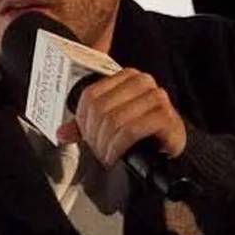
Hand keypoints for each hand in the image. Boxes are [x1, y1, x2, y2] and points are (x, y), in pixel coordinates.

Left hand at [61, 69, 187, 166]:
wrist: (173, 144)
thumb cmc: (144, 132)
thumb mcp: (112, 124)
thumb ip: (86, 126)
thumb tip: (62, 133)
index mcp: (126, 77)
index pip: (90, 96)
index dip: (83, 121)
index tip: (87, 139)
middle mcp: (142, 82)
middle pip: (101, 109)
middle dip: (95, 137)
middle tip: (98, 152)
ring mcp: (156, 97)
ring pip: (114, 120)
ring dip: (106, 144)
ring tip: (107, 156)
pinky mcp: (165, 115)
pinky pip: (131, 130)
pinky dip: (118, 147)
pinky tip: (116, 156)